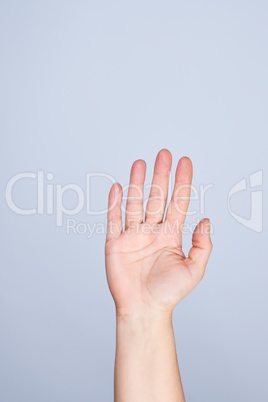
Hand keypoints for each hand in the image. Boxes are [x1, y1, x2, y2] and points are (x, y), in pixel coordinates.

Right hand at [105, 149, 211, 316]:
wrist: (144, 309)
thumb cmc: (168, 293)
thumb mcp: (194, 269)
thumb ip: (202, 244)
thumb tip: (206, 220)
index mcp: (170, 235)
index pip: (178, 202)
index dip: (182, 182)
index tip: (185, 162)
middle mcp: (152, 231)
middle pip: (157, 197)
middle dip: (161, 175)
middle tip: (164, 154)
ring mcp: (133, 236)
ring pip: (135, 203)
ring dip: (138, 183)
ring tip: (141, 163)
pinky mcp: (115, 243)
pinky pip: (114, 219)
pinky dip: (115, 204)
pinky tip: (118, 187)